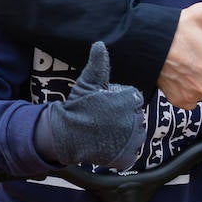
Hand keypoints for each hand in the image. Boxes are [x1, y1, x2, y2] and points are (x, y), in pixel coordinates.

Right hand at [45, 42, 146, 169]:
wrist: (66, 134)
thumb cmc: (77, 106)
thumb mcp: (88, 82)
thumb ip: (98, 64)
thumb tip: (99, 44)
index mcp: (130, 100)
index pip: (133, 98)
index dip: (119, 101)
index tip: (105, 105)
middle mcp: (135, 120)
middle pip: (135, 116)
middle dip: (122, 117)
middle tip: (102, 119)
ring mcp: (132, 140)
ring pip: (134, 134)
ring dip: (124, 134)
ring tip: (104, 132)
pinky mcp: (128, 157)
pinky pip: (130, 152)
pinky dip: (121, 150)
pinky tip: (107, 144)